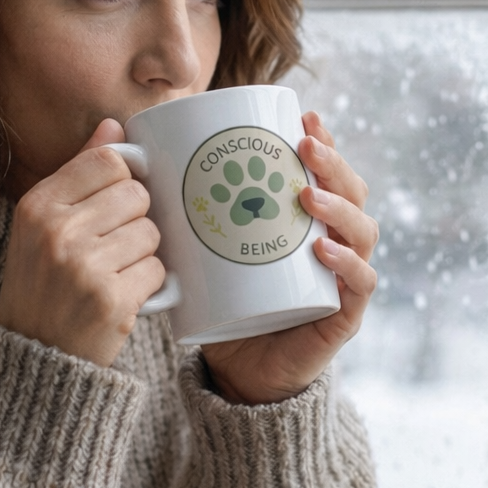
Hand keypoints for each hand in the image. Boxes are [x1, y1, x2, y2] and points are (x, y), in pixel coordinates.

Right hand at [0, 118, 164, 366]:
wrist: (36, 359)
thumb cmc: (44, 284)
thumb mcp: (43, 224)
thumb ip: (78, 173)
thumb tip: (113, 124)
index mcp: (37, 206)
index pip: (107, 160)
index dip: (125, 177)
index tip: (121, 197)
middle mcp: (57, 232)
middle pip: (136, 194)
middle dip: (136, 218)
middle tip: (115, 245)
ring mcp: (84, 266)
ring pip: (151, 231)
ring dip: (144, 252)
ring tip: (116, 272)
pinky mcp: (111, 300)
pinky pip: (158, 270)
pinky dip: (150, 284)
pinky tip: (125, 294)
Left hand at [201, 112, 377, 404]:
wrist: (237, 371)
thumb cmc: (221, 300)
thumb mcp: (202, 247)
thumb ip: (175, 205)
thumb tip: (124, 149)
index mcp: (305, 220)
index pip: (326, 172)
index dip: (323, 141)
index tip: (303, 116)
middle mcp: (332, 240)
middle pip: (351, 192)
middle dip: (333, 164)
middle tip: (305, 146)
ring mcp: (343, 277)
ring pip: (362, 230)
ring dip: (340, 207)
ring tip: (307, 196)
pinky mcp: (343, 314)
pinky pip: (361, 283)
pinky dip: (348, 264)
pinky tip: (323, 249)